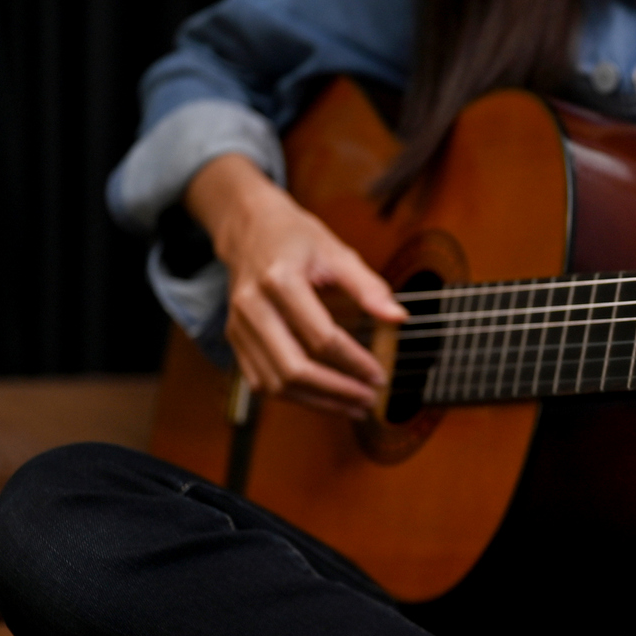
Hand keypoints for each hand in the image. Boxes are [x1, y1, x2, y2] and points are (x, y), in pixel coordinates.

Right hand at [185, 153, 407, 417]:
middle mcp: (253, 306)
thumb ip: (368, 287)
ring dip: (317, 402)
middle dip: (336, 391)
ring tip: (353, 407)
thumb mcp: (337, 252)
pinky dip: (294, 397)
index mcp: (280, 280)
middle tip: (368, 400)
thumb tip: (400, 319)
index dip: (354, 362)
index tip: (379, 375)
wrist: (248, 227)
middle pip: (293, 368)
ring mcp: (238, 326)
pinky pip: (261, 382)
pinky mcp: (235, 339)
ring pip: (274, 384)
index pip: (321, 336)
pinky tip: (324, 400)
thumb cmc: (296, 238)